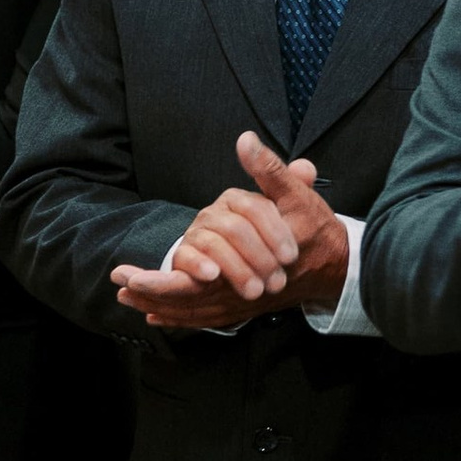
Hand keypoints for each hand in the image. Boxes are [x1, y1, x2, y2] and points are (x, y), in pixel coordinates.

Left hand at [113, 131, 354, 323]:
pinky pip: (209, 318)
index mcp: (249, 266)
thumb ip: (269, 171)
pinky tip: (159, 317)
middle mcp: (243, 290)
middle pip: (188, 302)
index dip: (160, 281)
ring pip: (195, 313)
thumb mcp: (297, 195)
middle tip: (120, 288)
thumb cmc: (317, 230)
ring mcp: (244, 302)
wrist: (340, 266)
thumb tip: (245, 141)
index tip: (128, 274)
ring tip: (128, 300)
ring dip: (161, 307)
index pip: (195, 281)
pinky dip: (183, 319)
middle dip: (150, 295)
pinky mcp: (246, 306)